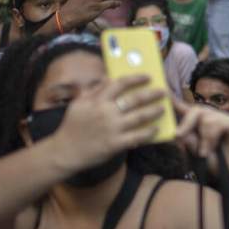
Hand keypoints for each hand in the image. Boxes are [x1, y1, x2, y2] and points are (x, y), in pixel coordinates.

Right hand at [46, 75, 166, 172]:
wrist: (64, 151)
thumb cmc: (72, 126)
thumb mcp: (78, 103)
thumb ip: (94, 90)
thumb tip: (108, 78)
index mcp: (97, 100)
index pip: (121, 84)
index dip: (136, 78)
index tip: (148, 77)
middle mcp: (107, 112)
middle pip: (135, 99)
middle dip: (152, 94)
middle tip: (163, 92)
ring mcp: (112, 128)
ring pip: (139, 117)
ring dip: (154, 111)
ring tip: (163, 108)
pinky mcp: (115, 144)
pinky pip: (137, 136)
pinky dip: (148, 132)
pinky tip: (156, 129)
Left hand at [173, 99, 228, 180]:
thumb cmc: (216, 165)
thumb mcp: (195, 153)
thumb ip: (187, 141)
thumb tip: (177, 132)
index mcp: (202, 123)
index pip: (187, 108)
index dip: (175, 100)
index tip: (163, 92)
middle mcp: (215, 118)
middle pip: (195, 109)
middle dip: (185, 123)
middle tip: (178, 136)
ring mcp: (227, 119)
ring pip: (206, 117)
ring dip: (202, 137)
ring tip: (204, 152)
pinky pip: (217, 123)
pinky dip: (210, 138)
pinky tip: (211, 149)